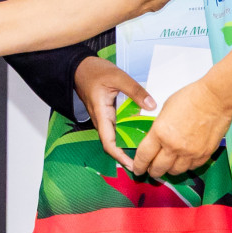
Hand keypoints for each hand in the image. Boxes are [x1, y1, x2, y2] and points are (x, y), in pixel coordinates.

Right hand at [73, 56, 152, 171]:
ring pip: (116, 137)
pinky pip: (118, 128)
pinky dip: (129, 134)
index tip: (133, 165)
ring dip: (129, 146)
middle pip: (114, 144)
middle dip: (128, 156)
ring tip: (147, 152)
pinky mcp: (107, 114)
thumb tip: (152, 106)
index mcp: (101, 114)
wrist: (79, 67)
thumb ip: (135, 91)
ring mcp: (104, 118)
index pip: (109, 143)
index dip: (120, 157)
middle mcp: (101, 120)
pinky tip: (141, 134)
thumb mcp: (118, 77)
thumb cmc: (94, 71)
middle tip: (146, 163)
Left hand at [132, 79, 231, 178]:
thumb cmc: (189, 99)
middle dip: (153, 171)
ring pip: (176, 171)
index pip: (144, 156)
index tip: (137, 170)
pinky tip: (183, 161)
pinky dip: (186, 166)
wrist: (215, 99)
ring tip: (168, 166)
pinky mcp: (204, 154)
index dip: (139, 166)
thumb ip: (158, 128)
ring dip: (170, 169)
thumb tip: (155, 140)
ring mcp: (190, 152)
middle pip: (159, 168)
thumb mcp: (164, 111)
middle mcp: (174, 146)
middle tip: (151, 170)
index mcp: (160, 133)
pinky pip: (192, 167)